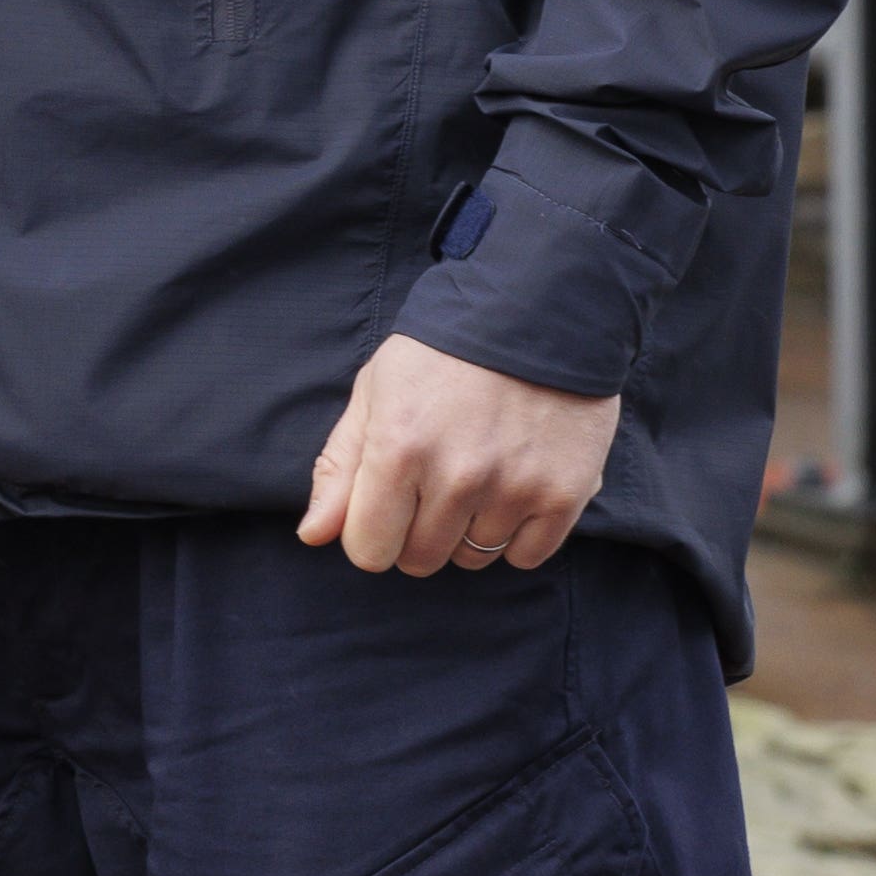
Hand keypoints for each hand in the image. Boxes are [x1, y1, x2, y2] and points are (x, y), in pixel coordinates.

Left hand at [297, 333, 618, 575]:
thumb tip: (312, 535)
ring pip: (472, 560)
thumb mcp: (374, 394)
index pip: (368, 550)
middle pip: (419, 560)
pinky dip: (515, 536)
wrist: (535, 315)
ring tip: (474, 478)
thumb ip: (339, 467)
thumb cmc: (440, 356)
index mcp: (398, 450)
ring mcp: (514, 489)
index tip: (382, 508)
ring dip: (466, 532)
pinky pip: (525, 557)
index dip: (368, 534)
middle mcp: (456, 477)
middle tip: (430, 484)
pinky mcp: (563, 495)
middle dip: (415, 532)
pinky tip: (510, 490)